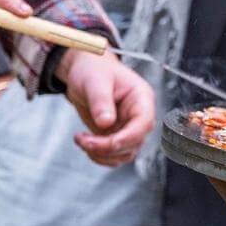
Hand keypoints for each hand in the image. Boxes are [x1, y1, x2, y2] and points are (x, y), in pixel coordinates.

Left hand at [56, 50, 154, 165]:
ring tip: (81, 140)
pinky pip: (114, 155)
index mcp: (141, 99)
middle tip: (84, 140)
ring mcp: (128, 128)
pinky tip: (85, 143)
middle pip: (134, 142)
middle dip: (108, 147)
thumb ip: (101, 101)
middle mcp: (138, 116)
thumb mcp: (95, 81)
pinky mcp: (116, 135)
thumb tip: (106, 123)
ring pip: (125, 153)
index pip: (144, 123)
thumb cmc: (94, 70)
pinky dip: (99, 156)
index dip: (129, 137)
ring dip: (103, 154)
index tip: (109, 143)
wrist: (84, 71)